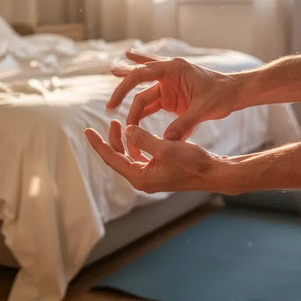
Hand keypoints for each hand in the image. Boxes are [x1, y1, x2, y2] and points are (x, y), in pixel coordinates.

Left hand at [84, 119, 227, 193]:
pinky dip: (137, 144)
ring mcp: (151, 177)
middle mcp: (143, 179)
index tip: (87, 130)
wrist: (213, 172)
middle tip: (110, 121)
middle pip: (118, 158)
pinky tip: (140, 133)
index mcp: (140, 177)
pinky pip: (141, 157)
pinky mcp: (160, 172)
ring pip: (129, 157)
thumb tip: (127, 130)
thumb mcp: (165, 147)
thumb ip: (143, 138)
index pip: (112, 159)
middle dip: (111, 140)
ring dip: (124, 141)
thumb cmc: (192, 162)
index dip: (99, 144)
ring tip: (122, 124)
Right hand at [107, 50, 239, 153]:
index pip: (141, 74)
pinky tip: (124, 81)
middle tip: (109, 107)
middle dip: (122, 92)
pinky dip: (137, 98)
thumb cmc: (222, 96)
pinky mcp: (171, 96)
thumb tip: (167, 140)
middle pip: (138, 82)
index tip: (113, 104)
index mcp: (173, 70)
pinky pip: (150, 99)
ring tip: (109, 80)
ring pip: (142, 91)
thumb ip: (186, 124)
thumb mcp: (204, 110)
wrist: (234, 93)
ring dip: (127, 91)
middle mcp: (167, 74)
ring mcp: (168, 85)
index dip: (124, 88)